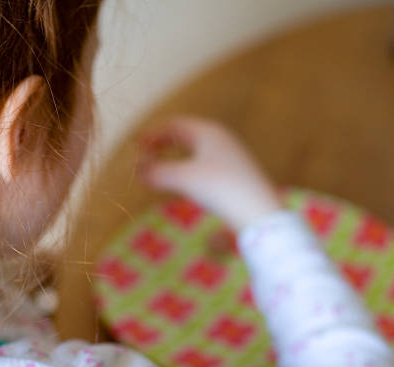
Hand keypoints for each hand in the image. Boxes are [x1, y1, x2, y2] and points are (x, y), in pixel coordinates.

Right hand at [138, 116, 281, 230]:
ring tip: (158, 173)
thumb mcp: (183, 179)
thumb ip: (156, 172)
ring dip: (173, 159)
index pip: (172, 125)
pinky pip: (203, 164)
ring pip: (194, 151)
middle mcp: (220, 138)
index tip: (135, 148)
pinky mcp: (235, 174)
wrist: (259, 213)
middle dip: (161, 146)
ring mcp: (230, 156)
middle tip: (143, 159)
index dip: (151, 135)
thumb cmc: (220, 188)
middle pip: (183, 135)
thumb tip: (136, 170)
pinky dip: (186, 169)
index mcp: (208, 131)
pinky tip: (183, 185)